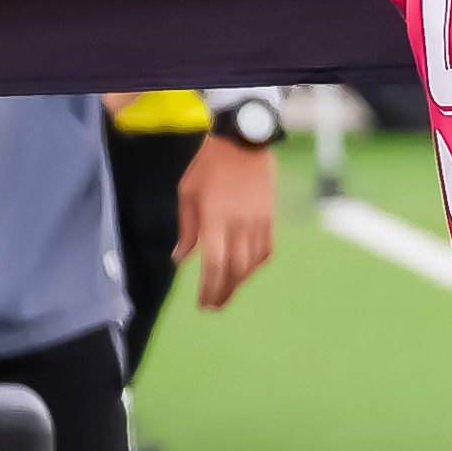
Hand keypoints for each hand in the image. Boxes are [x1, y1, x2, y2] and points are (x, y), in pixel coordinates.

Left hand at [176, 135, 275, 311]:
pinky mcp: (270, 219)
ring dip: (239, 283)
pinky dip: (255, 267)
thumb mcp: (187, 194)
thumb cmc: (208, 167)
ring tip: (226, 294)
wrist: (244, 143)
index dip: (209, 288)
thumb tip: (181, 259)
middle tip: (213, 308)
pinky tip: (245, 273)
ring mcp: (259, 223)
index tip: (203, 304)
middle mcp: (240, 225)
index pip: (214, 264)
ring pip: (252, 264)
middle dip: (224, 292)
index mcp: (215, 219)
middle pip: (235, 270)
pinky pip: (266, 251)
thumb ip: (186, 230)